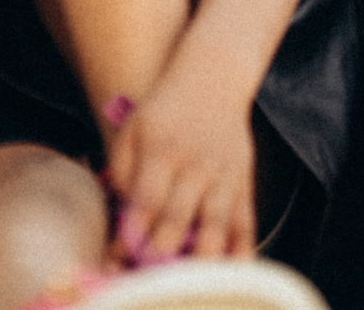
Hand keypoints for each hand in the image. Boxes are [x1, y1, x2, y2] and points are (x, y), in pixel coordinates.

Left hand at [105, 64, 258, 263]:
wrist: (214, 78)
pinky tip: (231, 275)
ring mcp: (224, 177)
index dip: (132, 233)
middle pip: (179, 217)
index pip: (147, 199)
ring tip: (187, 284)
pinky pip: (246, 224)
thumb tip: (123, 215)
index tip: (117, 260)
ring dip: (201, 259)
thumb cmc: (166, 110)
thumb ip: (120, 170)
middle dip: (162, 252)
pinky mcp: (244, 184)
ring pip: (216, 225)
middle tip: (148, 278)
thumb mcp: (133, 128)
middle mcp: (196, 165)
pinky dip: (240, 252)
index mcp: (163, 150)